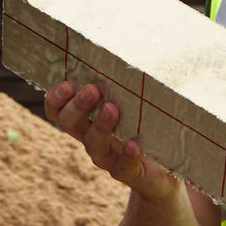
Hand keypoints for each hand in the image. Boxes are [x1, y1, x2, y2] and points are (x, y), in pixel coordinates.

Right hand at [44, 80, 180, 201]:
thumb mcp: (139, 106)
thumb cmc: (151, 131)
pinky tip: (133, 145)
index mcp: (89, 122)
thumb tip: (136, 52)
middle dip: (77, 105)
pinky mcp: (130, 173)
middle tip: (92, 89)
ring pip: (92, 145)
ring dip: (100, 125)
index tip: (67, 84)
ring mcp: (109, 158)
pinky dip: (127, 155)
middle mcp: (93, 139)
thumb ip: (130, 87)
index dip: (56, 98)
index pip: (59, 110)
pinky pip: (123, 167)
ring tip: (112, 109)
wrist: (169, 172)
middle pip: (69, 124)